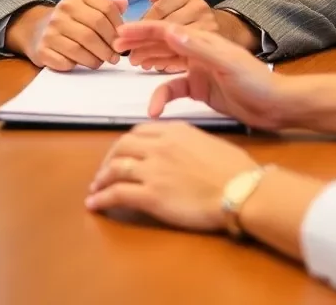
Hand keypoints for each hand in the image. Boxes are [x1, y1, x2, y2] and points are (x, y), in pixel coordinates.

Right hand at [5, 0, 128, 70]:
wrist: (38, 29)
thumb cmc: (74, 19)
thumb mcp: (91, 6)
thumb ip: (110, 6)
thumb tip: (124, 3)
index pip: (107, 8)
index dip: (119, 26)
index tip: (123, 38)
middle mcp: (63, 8)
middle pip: (95, 27)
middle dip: (110, 44)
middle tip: (116, 56)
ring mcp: (50, 29)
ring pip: (81, 47)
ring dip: (97, 58)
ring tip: (103, 61)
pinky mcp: (42, 49)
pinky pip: (65, 61)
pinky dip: (78, 65)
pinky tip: (85, 63)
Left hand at [87, 122, 255, 231]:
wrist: (239, 189)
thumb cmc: (233, 169)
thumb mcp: (208, 144)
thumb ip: (188, 144)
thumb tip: (179, 155)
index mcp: (176, 130)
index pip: (139, 131)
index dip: (125, 144)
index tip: (122, 155)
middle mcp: (160, 145)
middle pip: (122, 146)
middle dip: (108, 160)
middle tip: (104, 173)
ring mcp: (153, 169)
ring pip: (114, 169)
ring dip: (100, 180)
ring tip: (95, 190)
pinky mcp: (150, 195)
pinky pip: (116, 194)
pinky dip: (101, 199)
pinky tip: (95, 206)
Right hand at [113, 22, 285, 128]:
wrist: (274, 105)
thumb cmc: (255, 82)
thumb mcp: (227, 63)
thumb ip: (199, 48)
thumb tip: (171, 32)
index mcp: (205, 41)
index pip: (169, 31)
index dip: (144, 30)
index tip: (121, 33)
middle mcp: (199, 52)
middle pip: (164, 43)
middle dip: (140, 42)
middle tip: (116, 45)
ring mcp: (199, 70)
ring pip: (166, 63)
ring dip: (148, 61)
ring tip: (127, 62)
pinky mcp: (200, 88)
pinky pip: (174, 89)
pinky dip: (162, 96)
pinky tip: (153, 107)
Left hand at [128, 0, 223, 71]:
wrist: (225, 29)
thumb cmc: (192, 15)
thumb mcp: (178, 2)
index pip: (159, 9)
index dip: (138, 22)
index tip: (121, 32)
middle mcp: (200, 8)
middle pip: (164, 26)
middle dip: (140, 40)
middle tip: (121, 49)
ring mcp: (207, 28)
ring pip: (171, 43)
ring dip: (150, 53)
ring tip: (134, 60)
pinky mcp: (209, 47)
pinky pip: (182, 56)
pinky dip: (164, 61)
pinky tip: (151, 64)